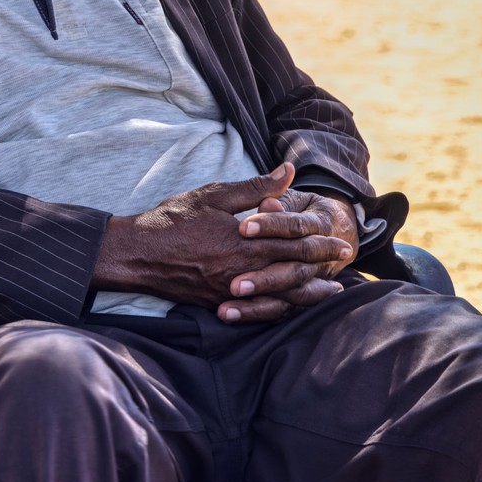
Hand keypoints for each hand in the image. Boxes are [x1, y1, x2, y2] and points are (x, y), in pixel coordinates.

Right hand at [90, 163, 352, 323]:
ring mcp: (232, 290)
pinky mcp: (220, 302)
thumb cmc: (173, 220)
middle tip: (344, 258)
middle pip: (294, 269)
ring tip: (331, 290)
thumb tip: (288, 171)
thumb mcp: (213, 196)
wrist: (137, 254)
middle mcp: (244, 270)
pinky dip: (281, 308)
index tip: (341, 236)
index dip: (321, 240)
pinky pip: (259, 310)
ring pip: (282, 295)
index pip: (294, 242)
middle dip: (322, 263)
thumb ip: (255, 188)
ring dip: (310, 292)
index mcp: (244, 241)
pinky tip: (291, 305)